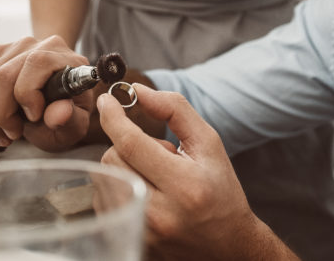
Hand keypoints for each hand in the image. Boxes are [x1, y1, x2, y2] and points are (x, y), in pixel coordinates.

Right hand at [0, 35, 92, 150]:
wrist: (55, 98)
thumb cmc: (66, 111)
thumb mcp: (75, 125)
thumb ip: (70, 120)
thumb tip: (59, 113)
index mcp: (65, 58)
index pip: (37, 63)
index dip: (28, 94)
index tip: (34, 117)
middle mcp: (39, 46)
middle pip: (3, 75)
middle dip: (1, 114)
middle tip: (13, 134)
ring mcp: (13, 48)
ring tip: (2, 135)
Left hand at [98, 84, 295, 259]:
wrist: (228, 243)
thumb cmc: (220, 190)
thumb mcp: (209, 143)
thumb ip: (175, 111)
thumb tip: (138, 90)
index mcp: (184, 185)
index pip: (132, 144)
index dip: (114, 117)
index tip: (107, 101)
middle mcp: (160, 212)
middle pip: (114, 158)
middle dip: (127, 144)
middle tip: (158, 156)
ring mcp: (144, 230)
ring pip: (106, 177)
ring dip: (124, 166)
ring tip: (155, 177)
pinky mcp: (133, 238)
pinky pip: (105, 199)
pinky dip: (118, 186)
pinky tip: (145, 192)